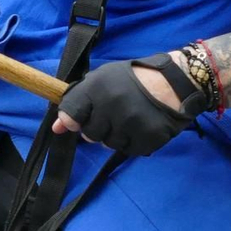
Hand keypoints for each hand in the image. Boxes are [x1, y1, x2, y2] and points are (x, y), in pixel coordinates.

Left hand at [52, 56, 205, 157]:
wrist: (174, 82)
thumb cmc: (132, 80)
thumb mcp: (102, 80)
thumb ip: (77, 101)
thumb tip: (56, 128)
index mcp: (98, 87)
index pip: (71, 113)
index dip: (73, 120)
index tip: (78, 121)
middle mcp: (112, 106)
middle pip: (90, 134)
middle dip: (98, 127)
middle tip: (113, 115)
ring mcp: (130, 123)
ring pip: (109, 144)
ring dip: (116, 136)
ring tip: (129, 119)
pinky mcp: (147, 137)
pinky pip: (129, 150)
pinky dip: (133, 142)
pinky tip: (140, 127)